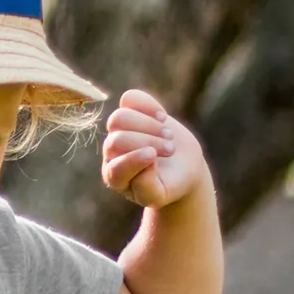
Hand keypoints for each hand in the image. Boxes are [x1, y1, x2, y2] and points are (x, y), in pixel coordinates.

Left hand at [102, 89, 205, 208]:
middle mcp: (111, 153)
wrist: (182, 166)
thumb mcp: (161, 195)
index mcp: (115, 177)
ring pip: (119, 117)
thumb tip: (143, 165)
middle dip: (148, 142)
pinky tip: (162, 117)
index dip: (133, 160)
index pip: (115, 168)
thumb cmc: (170, 184)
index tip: (154, 157)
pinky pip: (130, 98)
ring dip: (149, 124)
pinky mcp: (132, 111)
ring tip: (168, 135)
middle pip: (118, 139)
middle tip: (170, 150)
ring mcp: (119, 130)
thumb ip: (148, 189)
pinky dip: (148, 105)